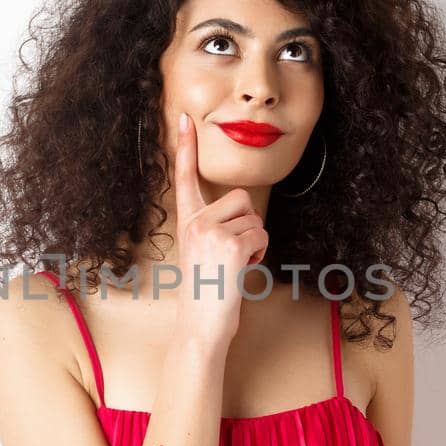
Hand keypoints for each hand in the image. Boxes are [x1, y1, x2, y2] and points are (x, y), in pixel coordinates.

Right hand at [171, 112, 267, 349]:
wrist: (200, 326)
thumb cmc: (207, 294)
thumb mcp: (205, 254)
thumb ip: (217, 229)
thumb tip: (246, 217)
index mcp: (187, 222)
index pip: (185, 178)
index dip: (186, 147)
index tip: (184, 119)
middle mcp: (195, 222)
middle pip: (241, 199)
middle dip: (248, 225)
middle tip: (231, 255)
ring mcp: (211, 232)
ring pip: (255, 218)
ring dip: (255, 242)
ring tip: (234, 266)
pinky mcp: (231, 244)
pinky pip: (262, 235)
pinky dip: (260, 253)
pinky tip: (241, 270)